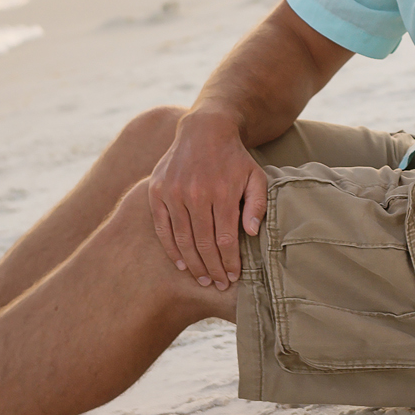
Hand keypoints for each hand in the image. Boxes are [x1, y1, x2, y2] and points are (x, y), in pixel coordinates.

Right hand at [147, 108, 267, 289]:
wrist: (204, 129)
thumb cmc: (234, 158)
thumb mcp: (255, 176)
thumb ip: (257, 204)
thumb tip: (252, 234)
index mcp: (222, 191)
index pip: (226, 239)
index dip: (230, 262)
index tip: (233, 277)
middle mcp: (195, 193)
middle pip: (203, 244)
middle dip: (212, 269)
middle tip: (218, 284)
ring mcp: (173, 192)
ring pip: (182, 239)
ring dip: (193, 264)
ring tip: (202, 279)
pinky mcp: (157, 191)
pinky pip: (162, 228)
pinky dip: (171, 249)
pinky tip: (181, 264)